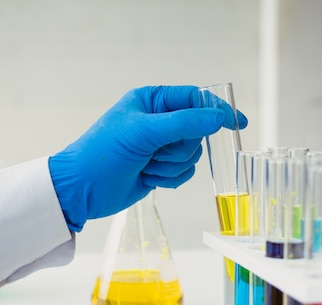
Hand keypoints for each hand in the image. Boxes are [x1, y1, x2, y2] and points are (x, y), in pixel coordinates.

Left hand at [49, 85, 247, 230]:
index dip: (216, 110)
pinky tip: (148, 178)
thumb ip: (185, 122)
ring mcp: (159, 146)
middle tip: (156, 153)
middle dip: (179, 147)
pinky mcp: (159, 168)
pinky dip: (169, 178)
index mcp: (151, 101)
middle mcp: (157, 121)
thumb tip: (218, 117)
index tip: (237, 123)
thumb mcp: (144, 132)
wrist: (83, 189)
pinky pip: (184, 173)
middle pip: (196, 131)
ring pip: (192, 155)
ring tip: (147, 166)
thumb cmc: (104, 153)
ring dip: (172, 165)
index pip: (194, 99)